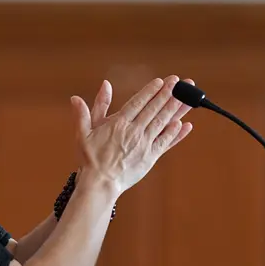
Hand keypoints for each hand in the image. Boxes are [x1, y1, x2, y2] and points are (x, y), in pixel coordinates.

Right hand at [70, 75, 194, 195]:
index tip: (162, 82)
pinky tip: (185, 125)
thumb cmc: (90, 158)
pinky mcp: (150, 157)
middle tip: (181, 83)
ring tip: (188, 97)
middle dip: (169, 94)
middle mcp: (135, 132)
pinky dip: (176, 134)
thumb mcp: (83, 133)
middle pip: (155, 109)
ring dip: (177, 109)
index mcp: (119, 124)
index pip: (138, 103)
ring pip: (163, 123)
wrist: (100, 183)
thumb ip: (84, 113)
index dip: (151, 91)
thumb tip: (76, 97)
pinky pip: (166, 143)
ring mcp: (144, 144)